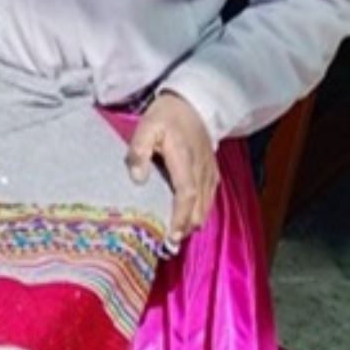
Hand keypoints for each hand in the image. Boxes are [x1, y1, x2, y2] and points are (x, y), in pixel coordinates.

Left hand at [127, 91, 220, 239]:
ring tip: (175, 237)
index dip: (180, 218)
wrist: (192, 104)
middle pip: (198, 207)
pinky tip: (186, 221)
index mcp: (185, 159)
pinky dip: (199, 212)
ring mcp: (209, 172)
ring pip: (205, 206)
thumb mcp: (146, 127)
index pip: (186, 195)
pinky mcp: (212, 173)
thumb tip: (137, 178)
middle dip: (185, 227)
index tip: (171, 236)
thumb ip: (139, 151)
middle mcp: (201, 169)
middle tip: (169, 245)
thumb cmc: (166, 116)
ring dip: (192, 222)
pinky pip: (209, 198)